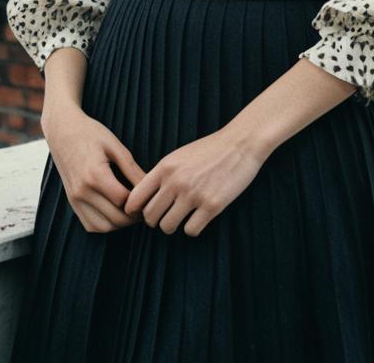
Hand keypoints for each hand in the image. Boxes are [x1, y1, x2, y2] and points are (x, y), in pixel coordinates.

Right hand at [42, 106, 147, 233]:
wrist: (62, 131)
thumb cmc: (90, 133)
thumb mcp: (115, 146)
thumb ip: (132, 168)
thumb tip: (150, 186)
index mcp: (95, 175)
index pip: (124, 200)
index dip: (140, 201)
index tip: (149, 195)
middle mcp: (82, 191)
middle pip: (115, 218)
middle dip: (134, 216)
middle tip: (145, 206)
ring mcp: (75, 199)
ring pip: (103, 227)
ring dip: (120, 223)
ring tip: (131, 210)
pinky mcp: (72, 202)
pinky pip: (90, 225)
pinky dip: (105, 225)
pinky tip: (115, 212)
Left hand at [122, 126, 267, 236]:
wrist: (240, 144)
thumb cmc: (209, 150)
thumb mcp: (179, 156)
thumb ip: (162, 175)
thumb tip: (145, 198)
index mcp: (165, 167)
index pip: (135, 197)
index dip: (134, 210)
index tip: (141, 213)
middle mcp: (176, 181)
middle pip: (150, 216)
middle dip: (155, 221)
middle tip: (164, 217)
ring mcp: (193, 194)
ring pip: (167, 227)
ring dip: (172, 226)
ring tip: (181, 219)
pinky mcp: (212, 206)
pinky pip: (191, 230)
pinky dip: (192, 228)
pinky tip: (198, 218)